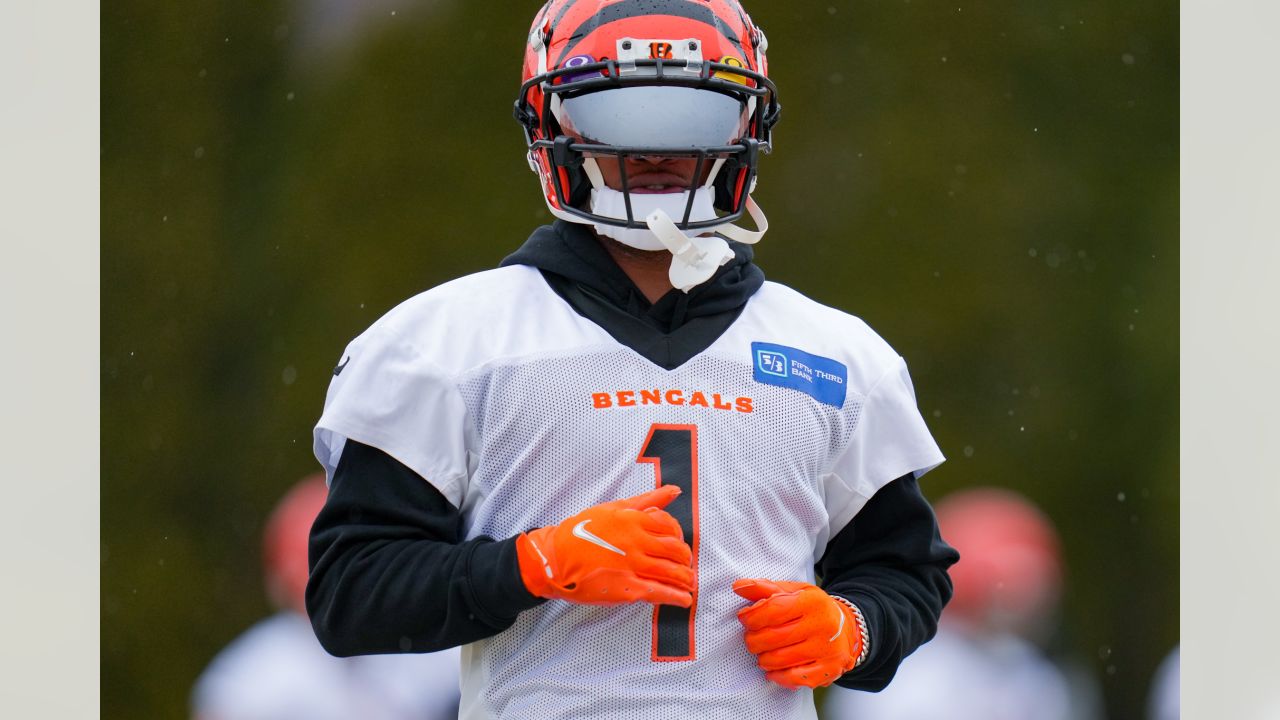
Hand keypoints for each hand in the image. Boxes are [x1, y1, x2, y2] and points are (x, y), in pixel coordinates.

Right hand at [517, 486, 693, 606]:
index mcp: (634, 520)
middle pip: (675, 551)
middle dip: (685, 560)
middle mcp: (636, 542)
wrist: (555, 559)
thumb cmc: (581, 531)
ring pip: (671, 572)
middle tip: (685, 565)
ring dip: (686, 579)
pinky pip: (659, 592)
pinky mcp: (626, 589)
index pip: (671, 527)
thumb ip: (647, 500)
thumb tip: (674, 490)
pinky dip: (676, 597)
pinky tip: (684, 600)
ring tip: (689, 583)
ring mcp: (632, 566)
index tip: (677, 544)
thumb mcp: (614, 507)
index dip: (678, 537)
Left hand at [732, 578, 864, 689]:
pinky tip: (773, 669)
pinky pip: (794, 678)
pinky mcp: (829, 670)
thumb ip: (765, 589)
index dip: (752, 616)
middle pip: (774, 637)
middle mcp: (823, 625)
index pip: (774, 609)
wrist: (847, 628)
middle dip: (753, 640)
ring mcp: (827, 649)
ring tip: (762, 652)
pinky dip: (777, 676)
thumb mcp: (794, 592)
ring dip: (763, 658)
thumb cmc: (812, 608)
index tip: (744, 619)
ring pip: (780, 659)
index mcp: (812, 601)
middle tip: (751, 638)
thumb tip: (739, 586)